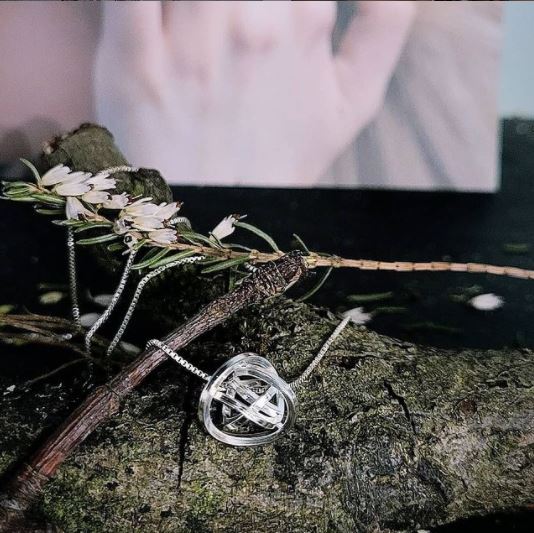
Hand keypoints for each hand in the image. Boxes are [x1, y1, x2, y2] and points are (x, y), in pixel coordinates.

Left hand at [95, 1, 414, 184]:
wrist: (223, 221)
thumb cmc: (281, 161)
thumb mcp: (352, 104)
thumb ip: (385, 28)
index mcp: (305, 23)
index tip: (270, 8)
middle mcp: (253, 23)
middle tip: (232, 21)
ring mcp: (190, 44)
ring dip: (198, 0)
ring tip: (203, 27)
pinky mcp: (132, 65)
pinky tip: (152, 12)